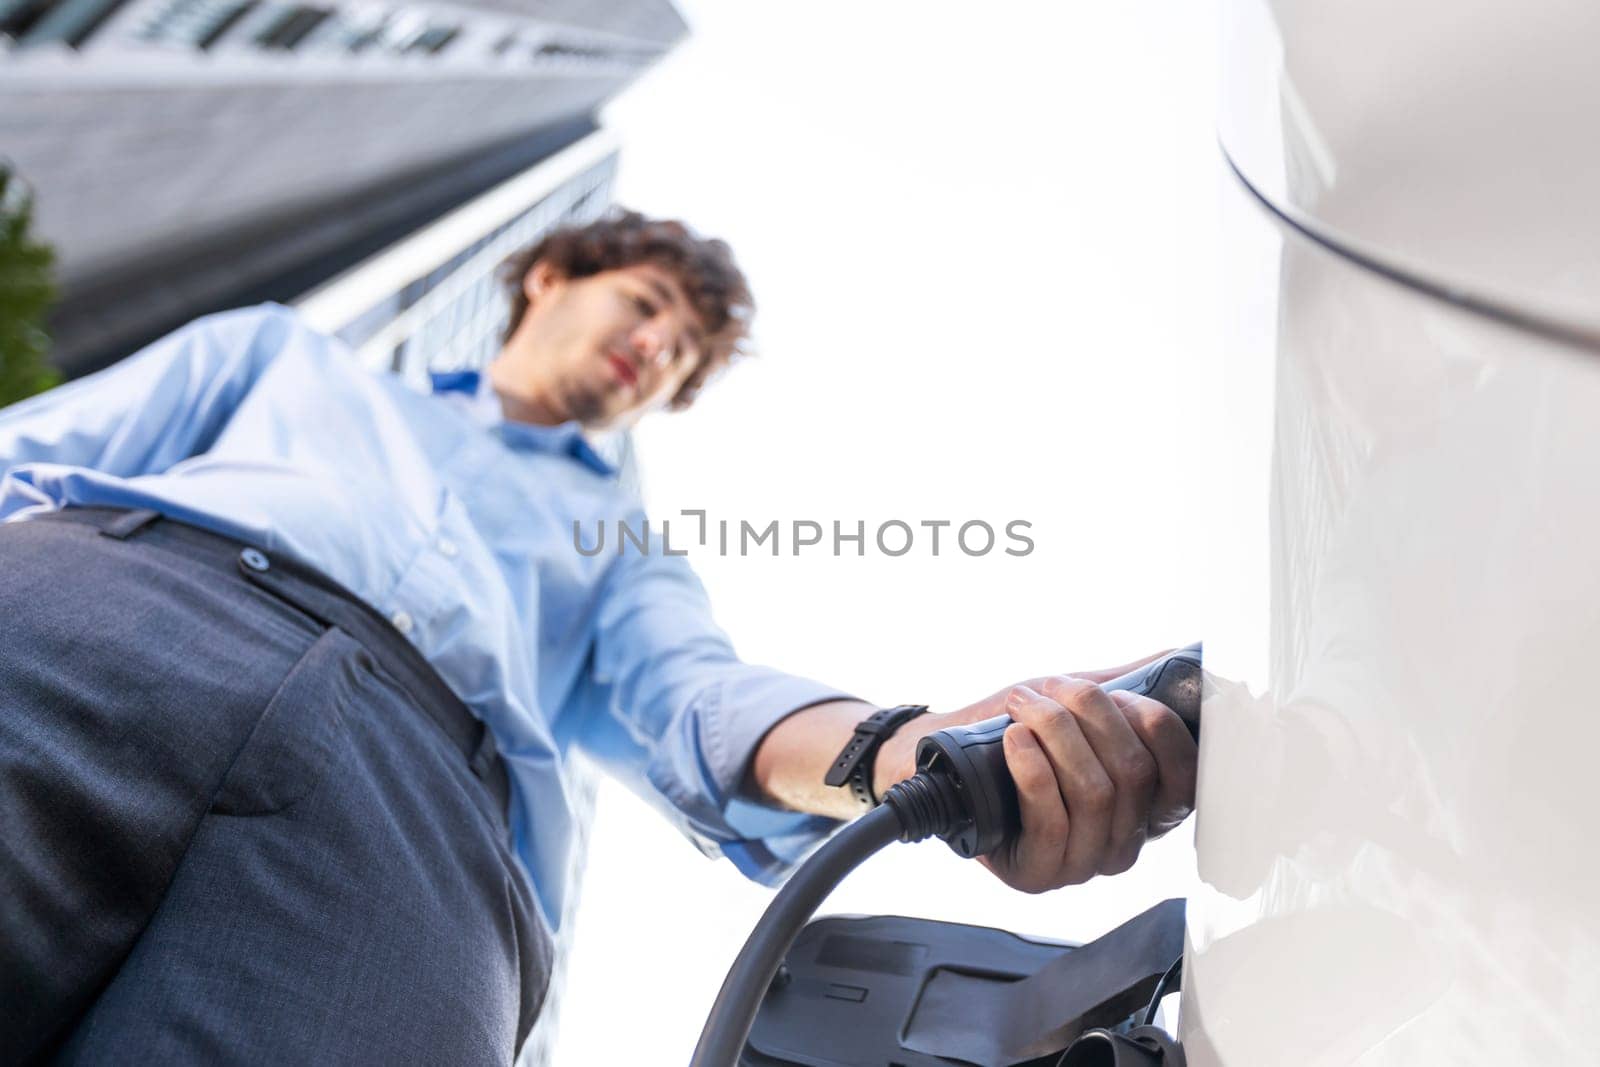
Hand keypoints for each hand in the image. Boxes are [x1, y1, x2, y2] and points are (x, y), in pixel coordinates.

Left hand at [872, 653, 1197, 892]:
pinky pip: (1049, 819)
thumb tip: (1181, 658)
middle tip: (1053, 687)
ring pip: (1093, 792)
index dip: (1159, 729)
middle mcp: (1121, 844)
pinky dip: (1032, 768)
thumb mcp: (1077, 711)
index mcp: (1145, 811)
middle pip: (1133, 774)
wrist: (946, 770)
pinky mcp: (1036, 874)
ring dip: (1056, 731)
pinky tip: (1015, 739)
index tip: (1122, 695)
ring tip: (1023, 703)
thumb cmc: (1017, 737)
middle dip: (1094, 715)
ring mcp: (1081, 865)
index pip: (1184, 778)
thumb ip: (1130, 691)